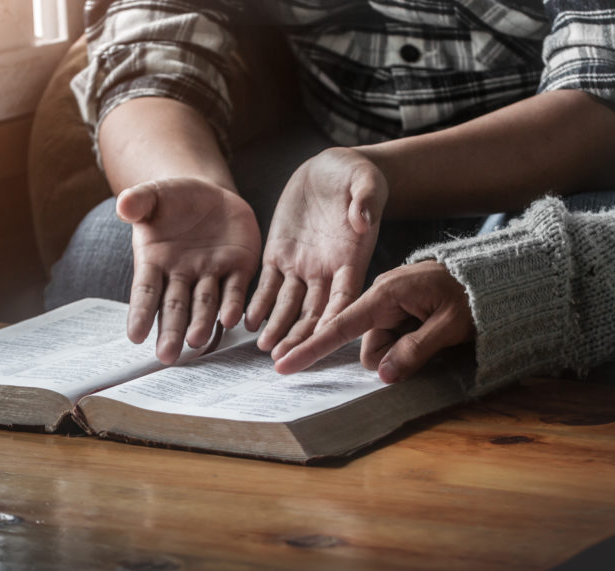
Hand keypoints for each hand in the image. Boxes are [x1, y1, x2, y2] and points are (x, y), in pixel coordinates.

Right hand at [117, 177, 260, 363]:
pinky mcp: (238, 268)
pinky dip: (234, 305)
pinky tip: (234, 320)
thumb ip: (138, 201)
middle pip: (175, 307)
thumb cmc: (172, 200)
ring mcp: (211, 274)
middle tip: (167, 355)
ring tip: (198, 341)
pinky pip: (236, 289)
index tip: (134, 336)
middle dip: (171, 330)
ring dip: (203, 323)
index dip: (140, 312)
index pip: (146, 291)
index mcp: (155, 262)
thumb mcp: (154, 195)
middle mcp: (182, 275)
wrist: (209, 195)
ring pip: (206, 303)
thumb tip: (122, 205)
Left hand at [245, 147, 387, 358]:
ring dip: (278, 326)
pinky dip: (259, 303)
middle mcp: (326, 270)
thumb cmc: (356, 175)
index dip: (335, 317)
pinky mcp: (279, 254)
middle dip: (301, 335)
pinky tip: (248, 321)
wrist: (331, 169)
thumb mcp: (365, 181)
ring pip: (289, 304)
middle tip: (286, 356)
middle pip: (315, 311)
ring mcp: (301, 265)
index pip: (345, 296)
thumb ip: (366, 200)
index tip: (325, 337)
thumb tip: (363, 218)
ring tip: (265, 347)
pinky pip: (268, 284)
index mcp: (351, 257)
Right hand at [274, 261, 473, 382]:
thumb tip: (382, 375)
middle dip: (392, 355)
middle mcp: (382, 295)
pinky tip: (432, 332)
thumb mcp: (450, 325)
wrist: (496, 274)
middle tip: (432, 342)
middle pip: (368, 344)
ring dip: (406, 349)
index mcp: (387, 292)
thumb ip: (415, 350)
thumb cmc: (476, 294)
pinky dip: (409, 342)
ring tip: (439, 332)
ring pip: (382, 345)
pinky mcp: (401, 307)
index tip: (284, 365)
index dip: (312, 348)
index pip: (340, 325)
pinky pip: (394, 336)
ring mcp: (391, 301)